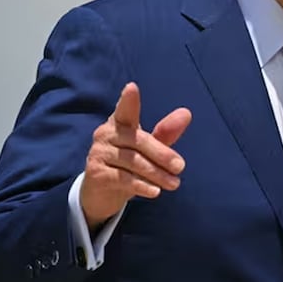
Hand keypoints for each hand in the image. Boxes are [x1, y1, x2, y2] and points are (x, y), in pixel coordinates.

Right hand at [79, 82, 190, 230]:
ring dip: (156, 173)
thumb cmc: (127, 165)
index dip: (128, 100)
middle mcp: (105, 134)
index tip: (132, 87)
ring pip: (132, 161)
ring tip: (174, 184)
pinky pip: (123, 179)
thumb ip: (165, 133)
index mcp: (119, 123)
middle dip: (161, 154)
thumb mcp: (147, 150)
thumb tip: (186, 113)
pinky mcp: (96, 173)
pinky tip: (155, 191)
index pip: (125, 110)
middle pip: (138, 141)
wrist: (100, 194)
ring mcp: (98, 153)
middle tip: (180, 166)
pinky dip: (141, 185)